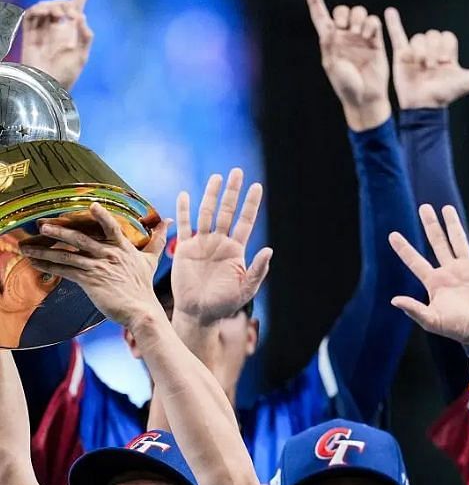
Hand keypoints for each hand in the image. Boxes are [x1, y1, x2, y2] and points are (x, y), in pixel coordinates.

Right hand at [19, 0, 92, 89]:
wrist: (46, 84)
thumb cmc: (66, 74)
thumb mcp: (81, 56)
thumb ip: (84, 37)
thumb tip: (82, 17)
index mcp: (73, 32)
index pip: (77, 9)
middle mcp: (58, 28)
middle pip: (61, 4)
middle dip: (65, 3)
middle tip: (70, 15)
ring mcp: (43, 29)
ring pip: (46, 6)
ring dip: (52, 5)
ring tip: (56, 15)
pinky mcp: (30, 32)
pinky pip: (31, 14)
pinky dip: (38, 9)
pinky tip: (44, 13)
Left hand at [20, 205, 168, 327]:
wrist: (142, 311)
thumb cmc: (144, 287)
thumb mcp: (151, 259)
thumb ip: (157, 240)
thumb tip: (169, 221)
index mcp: (124, 248)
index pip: (112, 227)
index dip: (102, 216)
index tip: (90, 205)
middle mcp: (110, 255)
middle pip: (80, 238)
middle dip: (59, 232)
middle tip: (42, 226)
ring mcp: (99, 267)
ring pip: (68, 255)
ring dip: (45, 251)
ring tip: (28, 247)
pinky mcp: (90, 281)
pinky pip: (65, 271)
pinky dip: (49, 267)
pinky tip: (36, 264)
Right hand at [169, 169, 270, 323]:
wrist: (200, 312)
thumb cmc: (225, 303)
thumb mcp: (246, 288)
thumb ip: (258, 270)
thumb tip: (269, 250)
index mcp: (236, 250)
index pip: (245, 221)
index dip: (251, 204)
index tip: (257, 186)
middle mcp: (220, 242)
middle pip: (226, 211)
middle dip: (232, 192)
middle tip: (237, 172)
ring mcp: (202, 244)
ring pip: (206, 213)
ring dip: (211, 195)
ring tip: (216, 177)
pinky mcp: (185, 249)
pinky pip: (184, 226)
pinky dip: (184, 210)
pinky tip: (186, 195)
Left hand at [305, 0, 389, 130]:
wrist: (365, 97)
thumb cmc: (346, 85)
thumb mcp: (331, 65)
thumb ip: (329, 44)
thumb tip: (331, 26)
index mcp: (329, 41)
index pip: (320, 17)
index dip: (316, 2)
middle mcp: (344, 36)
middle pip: (343, 11)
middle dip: (343, 13)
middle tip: (343, 26)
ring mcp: (361, 38)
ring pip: (359, 13)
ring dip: (359, 18)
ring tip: (359, 33)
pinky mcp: (376, 42)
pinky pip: (374, 23)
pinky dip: (372, 24)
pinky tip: (369, 35)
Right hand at [384, 8, 468, 109]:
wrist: (424, 105)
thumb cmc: (446, 94)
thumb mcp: (467, 82)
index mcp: (447, 56)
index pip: (447, 37)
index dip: (446, 47)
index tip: (445, 62)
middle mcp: (432, 51)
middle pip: (432, 35)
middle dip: (432, 50)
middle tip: (431, 67)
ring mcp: (417, 51)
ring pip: (418, 38)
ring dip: (419, 51)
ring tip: (419, 66)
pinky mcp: (402, 55)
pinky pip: (397, 36)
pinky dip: (393, 24)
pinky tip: (390, 12)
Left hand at [387, 205, 468, 344]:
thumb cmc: (458, 329)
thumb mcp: (433, 321)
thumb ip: (414, 310)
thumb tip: (394, 300)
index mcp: (435, 282)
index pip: (415, 261)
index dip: (404, 248)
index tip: (392, 234)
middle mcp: (450, 271)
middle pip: (438, 243)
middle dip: (431, 225)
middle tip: (424, 208)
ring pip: (459, 240)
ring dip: (454, 224)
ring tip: (446, 208)